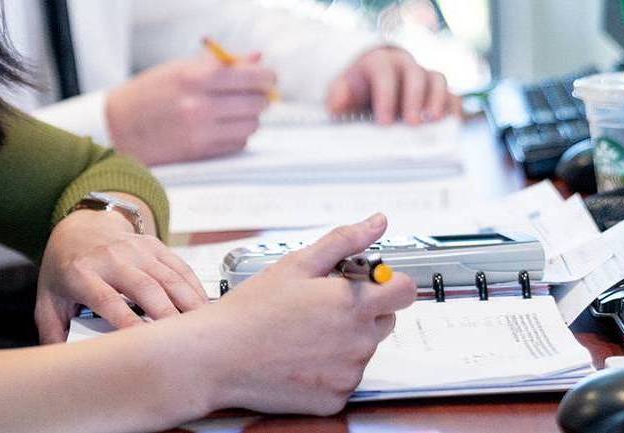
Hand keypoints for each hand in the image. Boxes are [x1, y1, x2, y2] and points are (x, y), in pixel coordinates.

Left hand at [34, 205, 209, 342]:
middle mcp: (110, 257)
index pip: (106, 299)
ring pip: (167, 276)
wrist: (78, 228)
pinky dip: (193, 287)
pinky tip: (204, 308)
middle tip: (182, 343)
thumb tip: (63, 366)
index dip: (126, 321)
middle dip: (166, 315)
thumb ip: (52, 334)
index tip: (142, 344)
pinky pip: (178, 266)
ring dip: (187, 302)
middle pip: (145, 287)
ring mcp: (134, 248)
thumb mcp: (47, 300)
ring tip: (203, 329)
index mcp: (81, 273)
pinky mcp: (152, 245)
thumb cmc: (65, 270)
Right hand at [104, 53, 277, 164]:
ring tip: (239, 110)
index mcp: (196, 76)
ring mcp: (201, 130)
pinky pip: (238, 143)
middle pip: (256, 101)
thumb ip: (221, 62)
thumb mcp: (180, 68)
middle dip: (263, 96)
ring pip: (251, 124)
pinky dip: (239, 134)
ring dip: (252, 116)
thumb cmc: (150, 92)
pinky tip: (226, 126)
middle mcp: (201, 104)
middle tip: (258, 93)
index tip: (270, 76)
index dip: (267, 76)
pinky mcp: (200, 151)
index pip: (251, 75)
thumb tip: (258, 57)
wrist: (117, 126)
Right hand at [184, 213, 414, 414]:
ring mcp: (348, 374)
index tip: (369, 283)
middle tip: (321, 306)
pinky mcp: (335, 400)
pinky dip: (329, 369)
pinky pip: (345, 379)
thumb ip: (344, 241)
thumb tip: (376, 223)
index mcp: (352, 304)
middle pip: (385, 321)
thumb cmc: (253, 310)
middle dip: (362, 310)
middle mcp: (358, 341)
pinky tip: (300, 356)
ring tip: (303, 332)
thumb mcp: (298, 264)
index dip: (388, 283)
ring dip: (344, 340)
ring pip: (363, 350)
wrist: (219, 356)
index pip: (404, 291)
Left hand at [324, 46, 456, 123]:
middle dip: (414, 99)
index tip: (385, 122)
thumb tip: (336, 104)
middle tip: (412, 123)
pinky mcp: (439, 92)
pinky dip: (453, 108)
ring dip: (437, 100)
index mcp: (379, 62)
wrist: (374, 81)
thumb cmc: (359, 89)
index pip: (384, 74)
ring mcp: (424, 76)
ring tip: (434, 121)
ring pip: (437, 79)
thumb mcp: (343, 91)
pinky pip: (452, 94)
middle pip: (414, 74)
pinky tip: (450, 124)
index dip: (386, 97)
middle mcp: (405, 65)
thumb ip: (338, 96)